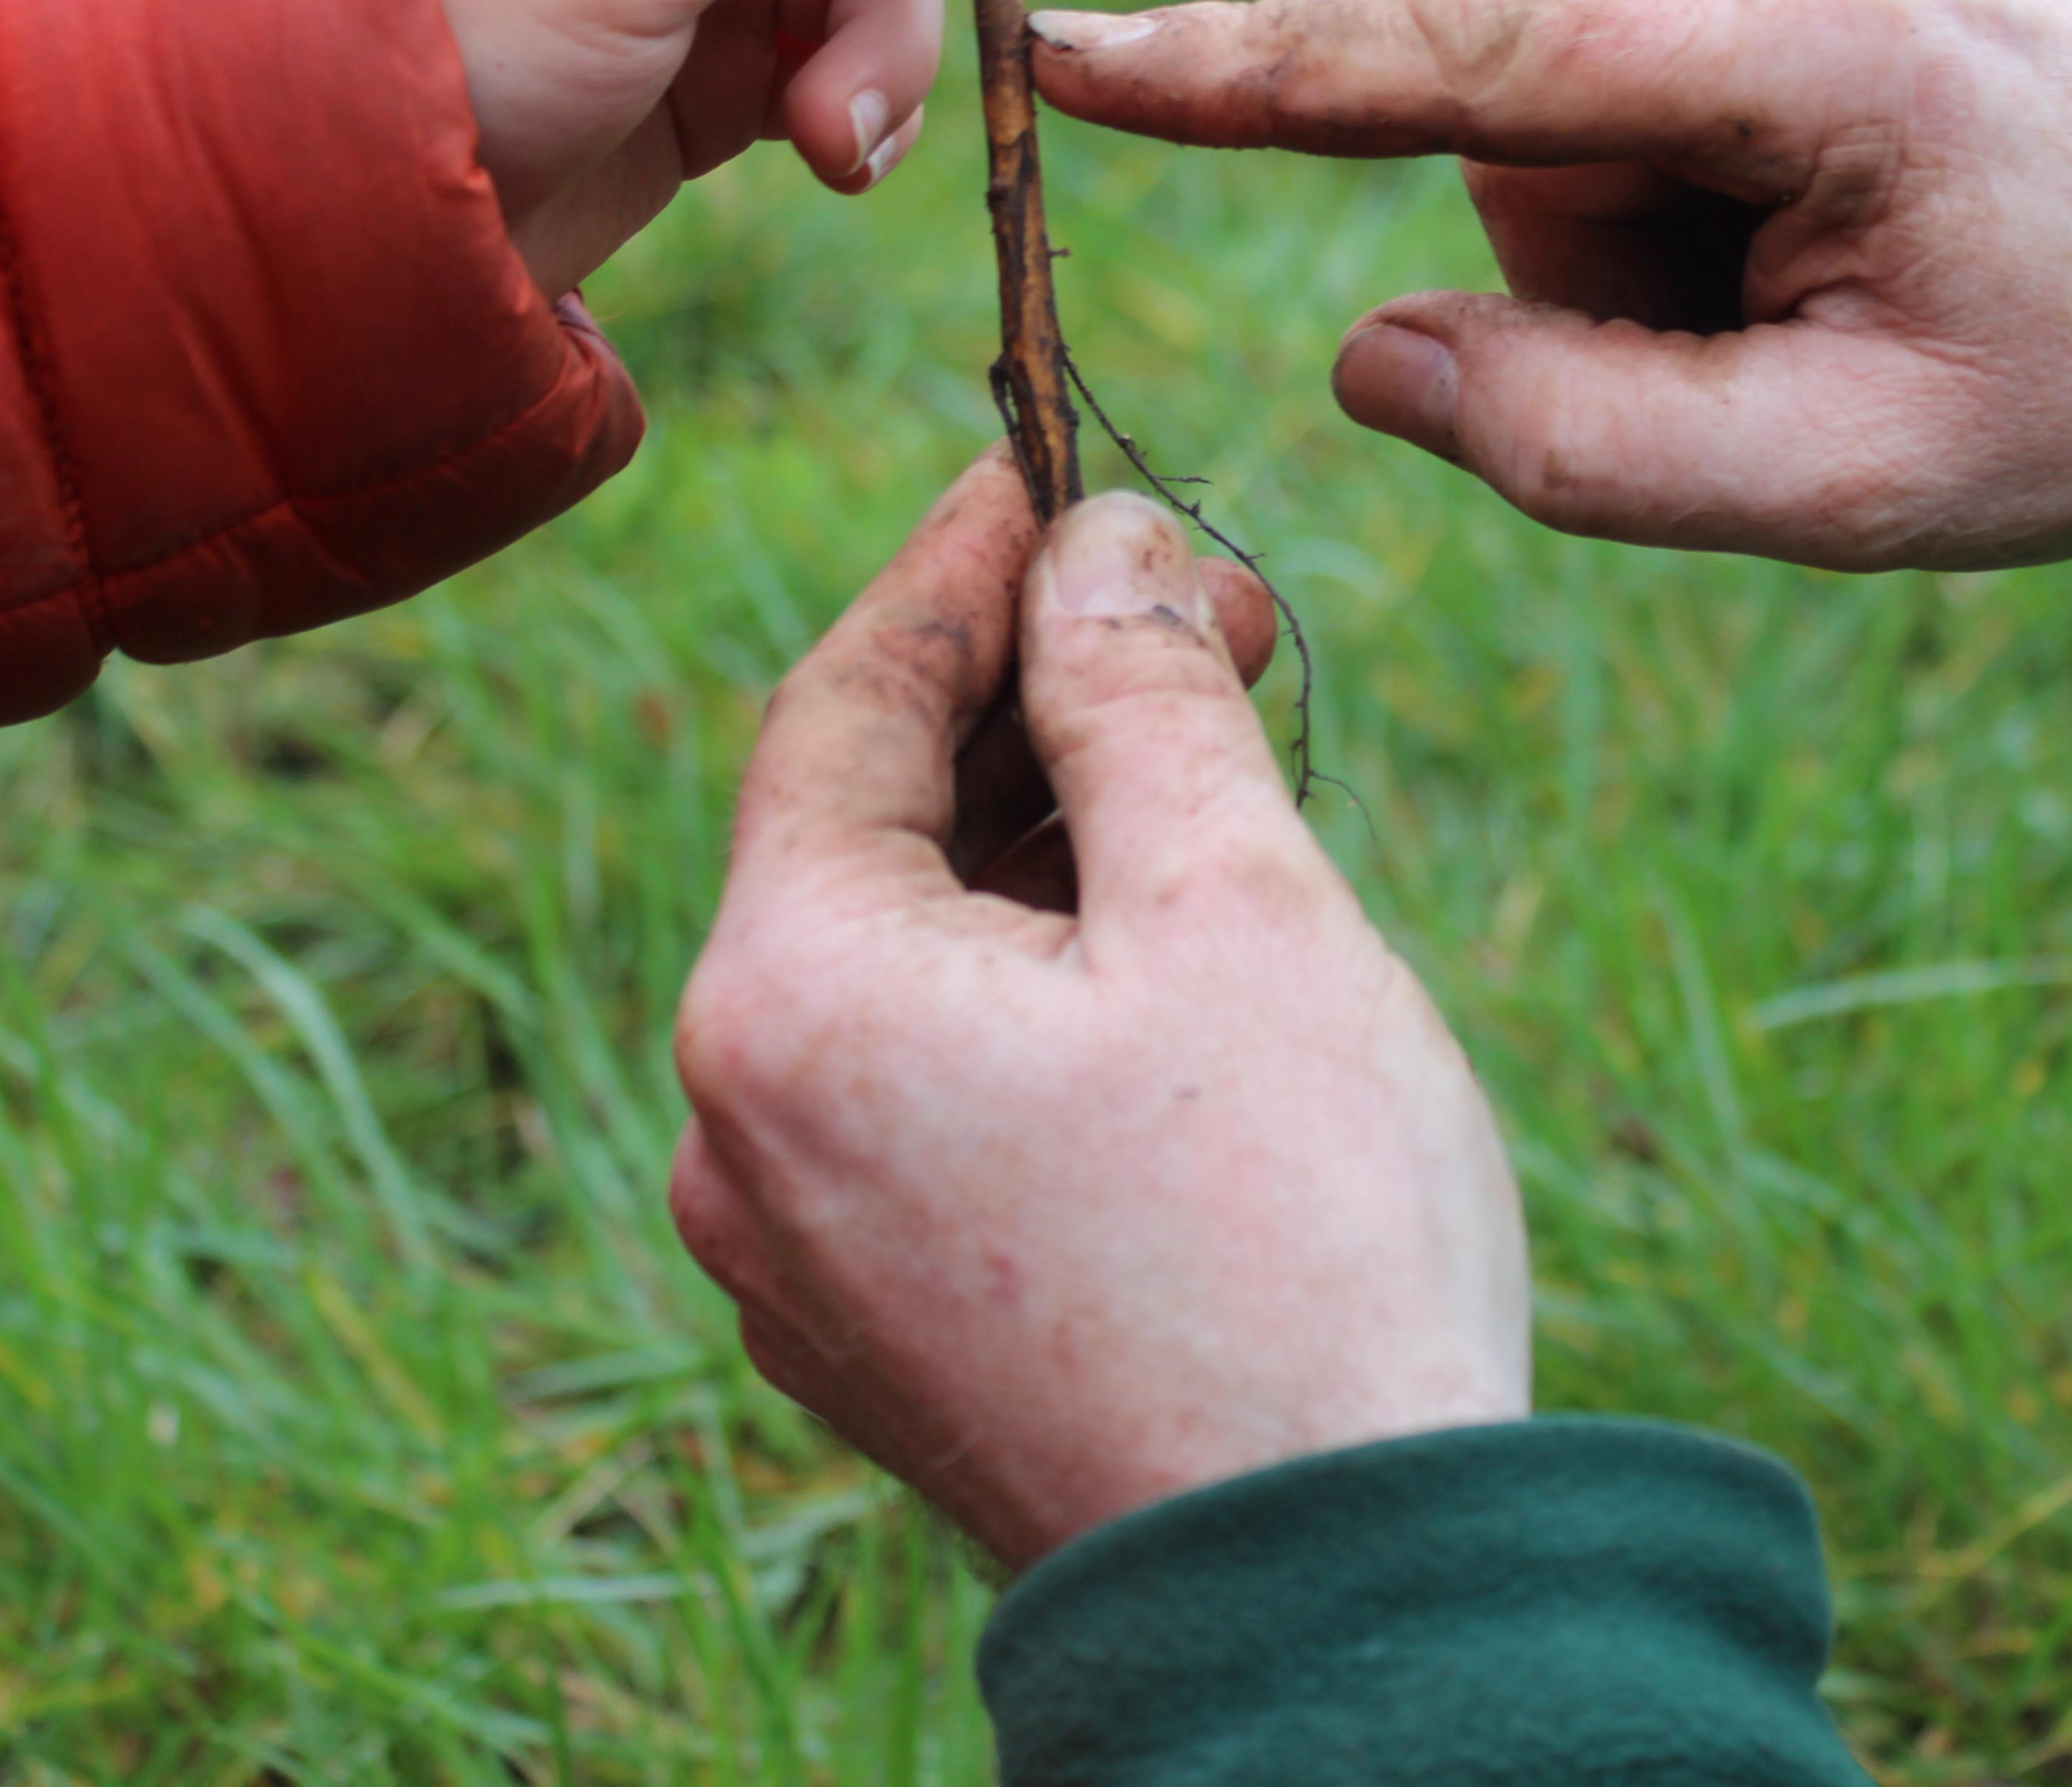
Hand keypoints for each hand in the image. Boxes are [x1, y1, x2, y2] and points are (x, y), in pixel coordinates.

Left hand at [668, 455, 1529, 1568]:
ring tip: (1213, 762)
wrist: (1336, 1603)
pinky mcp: (875, 1333)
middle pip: (865, 833)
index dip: (960, 565)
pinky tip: (1157, 944)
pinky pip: (921, 1091)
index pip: (844, 703)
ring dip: (1041, 845)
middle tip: (1207, 610)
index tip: (1055, 468)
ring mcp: (793, 1250)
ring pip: (899, 966)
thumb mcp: (1232, 897)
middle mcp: (735, 1126)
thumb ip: (1138, 686)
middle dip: (1032, 704)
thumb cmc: (1299, 1234)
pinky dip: (1023, 986)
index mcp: (784, 995)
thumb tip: (1095, 544)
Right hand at [1027, 0, 2071, 568]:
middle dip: (1619, 280)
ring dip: (1676, 238)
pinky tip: (1883, 198)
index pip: (1466, 59)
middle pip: (1530, 143)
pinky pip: (1652, 64)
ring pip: (1587, 119)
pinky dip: (1715, 170)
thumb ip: (1583, 446)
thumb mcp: (1858, 484)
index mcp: (1817, 38)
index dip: (1256, 76)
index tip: (1078, 59)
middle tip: (1821, 345)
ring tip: (1870, 274)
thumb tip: (1363, 355)